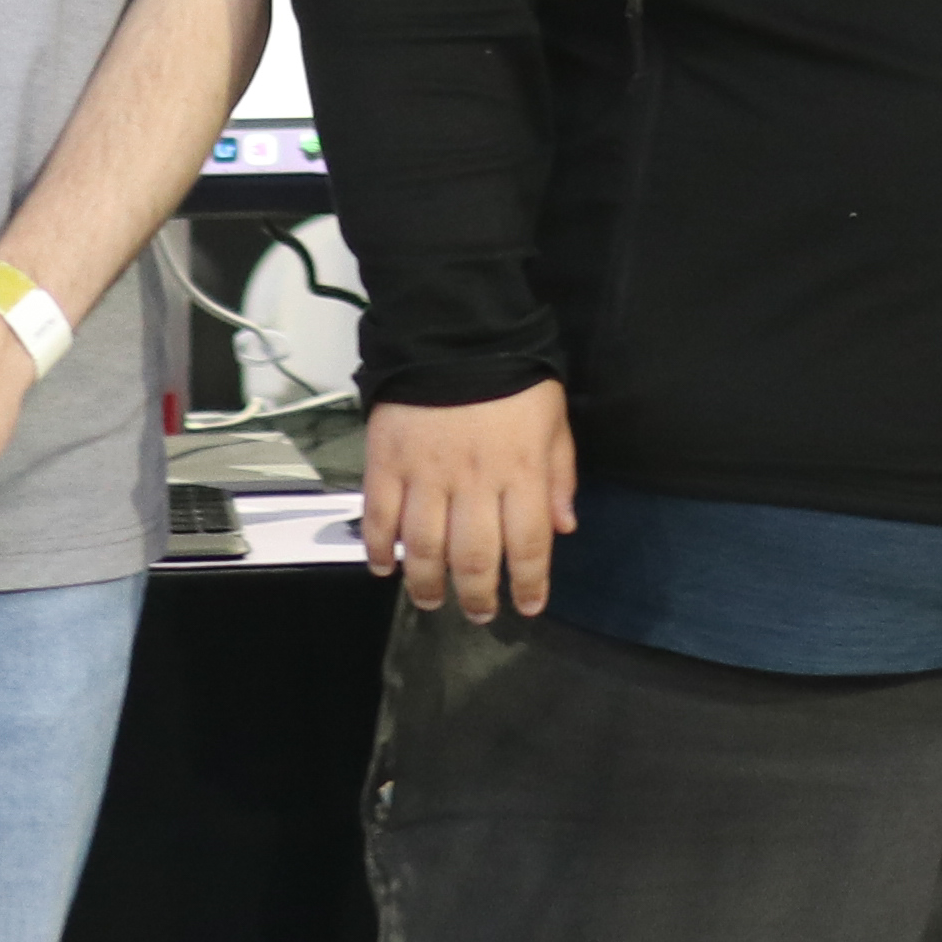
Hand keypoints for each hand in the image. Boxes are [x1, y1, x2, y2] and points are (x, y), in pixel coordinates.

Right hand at [360, 382, 575, 624]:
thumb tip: (563, 527)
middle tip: (477, 613)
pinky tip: (383, 566)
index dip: (529, 585)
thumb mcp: (554, 419)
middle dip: (477, 597)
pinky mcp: (386, 461)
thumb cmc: (510, 373)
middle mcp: (475, 482)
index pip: (528, 546)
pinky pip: (379, 516)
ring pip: (423, 548)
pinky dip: (377, 548)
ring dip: (426, 584)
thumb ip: (559, 475)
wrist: (454, 329)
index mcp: (521, 471)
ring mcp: (426, 474)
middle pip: (474, 559)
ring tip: (431, 599)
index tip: (527, 605)